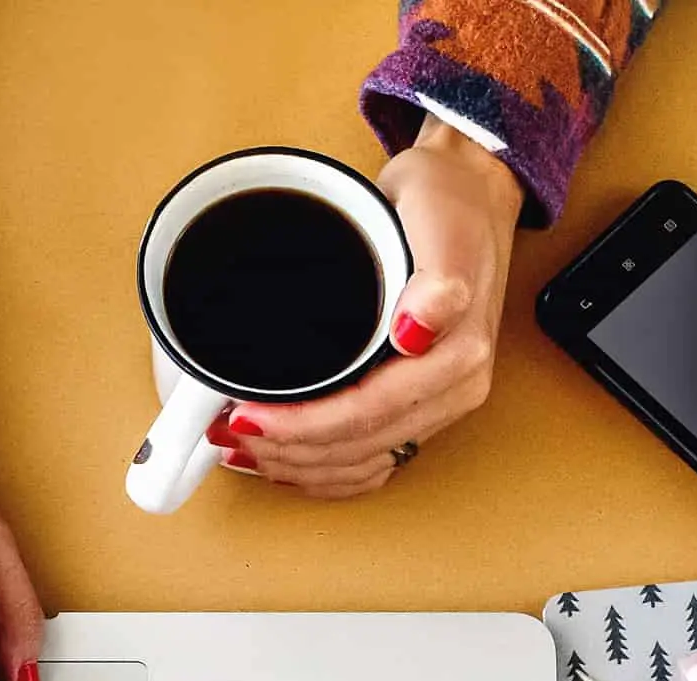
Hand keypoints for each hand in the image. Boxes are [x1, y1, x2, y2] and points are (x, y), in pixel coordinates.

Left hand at [213, 118, 524, 497]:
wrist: (470, 192)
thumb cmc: (449, 202)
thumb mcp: (441, 220)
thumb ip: (437, 282)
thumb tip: (415, 332)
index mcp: (458, 358)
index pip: (368, 414)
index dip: (302, 426)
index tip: (247, 416)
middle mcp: (454, 390)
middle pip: (360, 448)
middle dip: (288, 450)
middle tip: (226, 431)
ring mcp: (439, 402)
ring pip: (363, 463)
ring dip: (300, 466)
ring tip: (243, 449)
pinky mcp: (423, 404)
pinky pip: (374, 460)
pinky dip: (326, 471)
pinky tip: (288, 462)